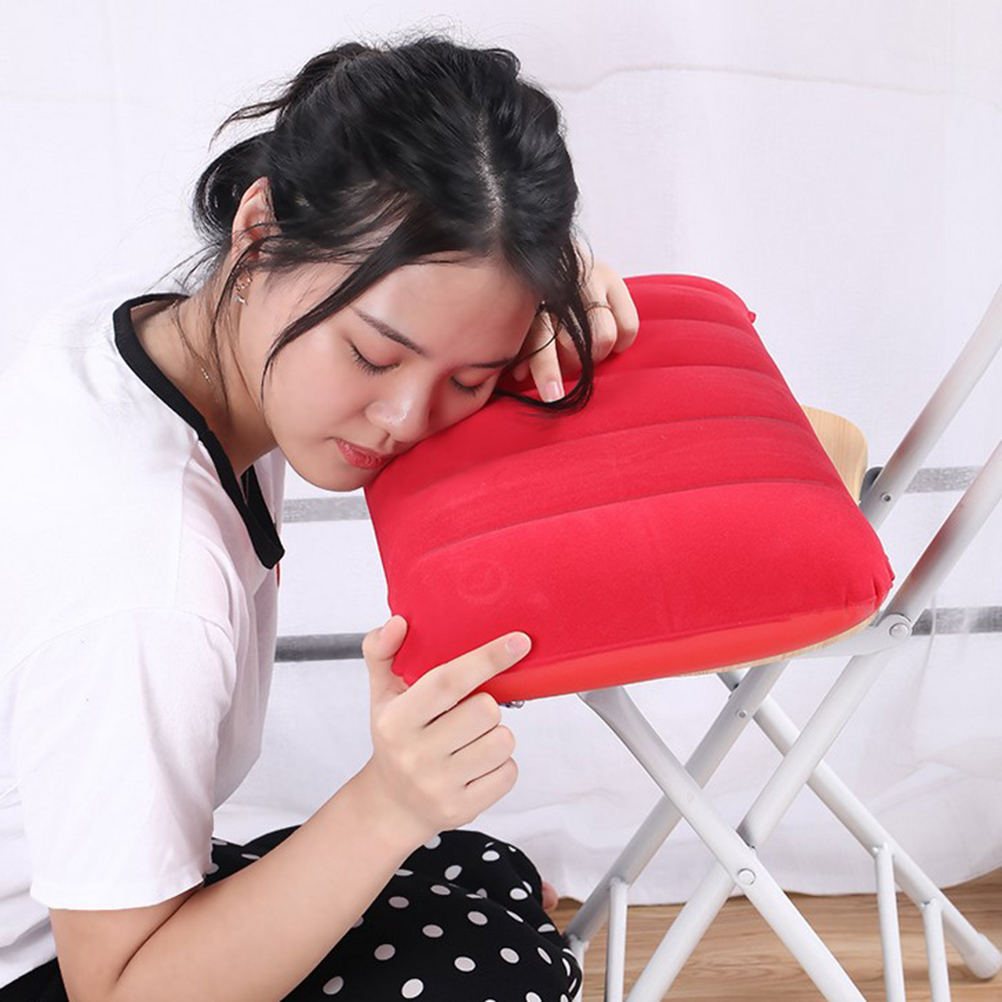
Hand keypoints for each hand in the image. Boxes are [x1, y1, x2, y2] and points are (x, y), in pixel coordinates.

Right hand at [357, 615, 531, 845]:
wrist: (391, 804)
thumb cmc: (395, 738)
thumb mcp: (382, 693)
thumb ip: (383, 651)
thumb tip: (398, 623)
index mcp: (396, 720)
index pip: (448, 682)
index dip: (487, 659)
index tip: (519, 642)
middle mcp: (415, 755)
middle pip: (486, 710)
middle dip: (488, 704)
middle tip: (470, 711)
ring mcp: (438, 786)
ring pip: (503, 742)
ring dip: (496, 735)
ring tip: (473, 738)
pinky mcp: (461, 810)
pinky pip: (508, 773)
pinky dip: (501, 765)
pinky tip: (477, 763)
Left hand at [510, 252, 640, 400]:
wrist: (555, 266)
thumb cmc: (536, 307)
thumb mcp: (522, 327)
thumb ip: (522, 350)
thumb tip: (519, 375)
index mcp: (530, 299)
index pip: (540, 340)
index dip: (546, 371)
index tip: (553, 396)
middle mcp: (559, 285)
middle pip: (575, 342)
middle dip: (573, 364)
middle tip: (569, 363)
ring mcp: (585, 278)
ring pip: (603, 337)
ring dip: (595, 355)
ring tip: (589, 351)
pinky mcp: (611, 277)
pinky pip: (627, 326)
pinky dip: (621, 342)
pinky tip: (612, 342)